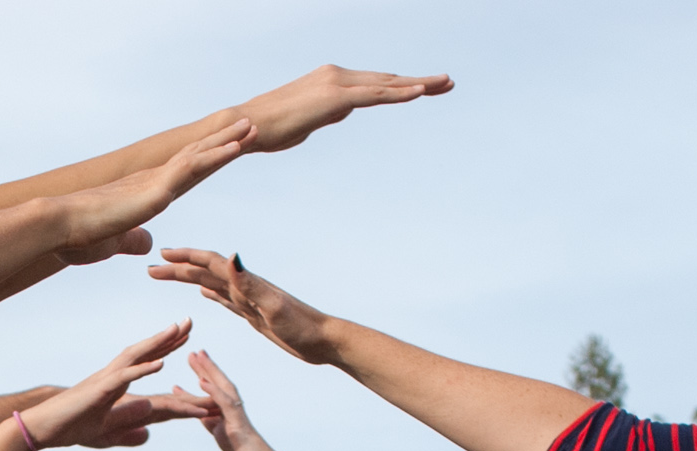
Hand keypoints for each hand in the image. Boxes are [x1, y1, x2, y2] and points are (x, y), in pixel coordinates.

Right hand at [19, 324, 196, 450]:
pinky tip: (160, 364)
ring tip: (177, 330)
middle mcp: (114, 377)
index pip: (147, 366)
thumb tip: (148, 434)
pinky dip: (141, 370)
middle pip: (145, 353)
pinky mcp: (99, 392)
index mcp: (118, 387)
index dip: (166, 351)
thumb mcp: (107, 436)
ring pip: (136, 358)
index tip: (188, 339)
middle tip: (189, 321)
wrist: (42, 428)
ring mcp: (106, 382)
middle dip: (168, 338)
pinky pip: (123, 378)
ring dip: (157, 344)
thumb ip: (128, 433)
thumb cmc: (70, 429)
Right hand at [56, 121, 256, 263]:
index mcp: (146, 192)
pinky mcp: (155, 190)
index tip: (228, 149)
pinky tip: (236, 148)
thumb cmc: (77, 237)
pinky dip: (215, 156)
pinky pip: (192, 169)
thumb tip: (148, 244)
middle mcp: (153, 181)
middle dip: (223, 142)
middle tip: (248, 126)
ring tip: (251, 126)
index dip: (207, 160)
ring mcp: (156, 182)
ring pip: (199, 156)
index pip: (185, 173)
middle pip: (196, 156)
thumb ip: (133, 240)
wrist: (57, 227)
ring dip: (227, 141)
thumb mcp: (115, 242)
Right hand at [149, 248, 333, 363]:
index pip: (210, 263)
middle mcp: (245, 287)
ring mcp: (249, 301)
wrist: (324, 340)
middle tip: (151, 269)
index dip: (185, 257)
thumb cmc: (303, 326)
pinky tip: (204, 292)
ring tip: (168, 275)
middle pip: (204, 271)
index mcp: (246, 283)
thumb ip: (250, 283)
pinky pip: (227, 300)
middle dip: (177, 268)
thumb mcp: (274, 307)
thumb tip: (231, 256)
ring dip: (189, 278)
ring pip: (211, 283)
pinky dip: (212, 294)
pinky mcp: (254, 314)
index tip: (161, 254)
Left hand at [184, 350, 284, 450]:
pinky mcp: (241, 427)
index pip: (208, 413)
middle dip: (204, 374)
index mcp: (230, 436)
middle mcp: (234, 425)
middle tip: (191, 355)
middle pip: (217, 393)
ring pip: (223, 391)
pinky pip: (226, 405)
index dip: (194, 400)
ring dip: (209, 372)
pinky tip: (201, 380)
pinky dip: (214, 393)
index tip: (178, 388)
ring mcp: (238, 423)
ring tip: (196, 355)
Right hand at [240, 63, 452, 151]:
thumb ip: (329, 113)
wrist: (247, 125)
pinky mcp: (336, 98)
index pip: (375, 84)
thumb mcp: (309, 121)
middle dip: (420, 81)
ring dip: (418, 84)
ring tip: (445, 84)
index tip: (427, 88)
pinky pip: (375, 95)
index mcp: (332, 82)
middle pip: (387, 79)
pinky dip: (399, 93)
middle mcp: (338, 76)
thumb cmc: (271, 129)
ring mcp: (338, 85)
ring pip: (386, 84)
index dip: (402, 86)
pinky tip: (420, 92)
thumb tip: (342, 112)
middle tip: (448, 82)